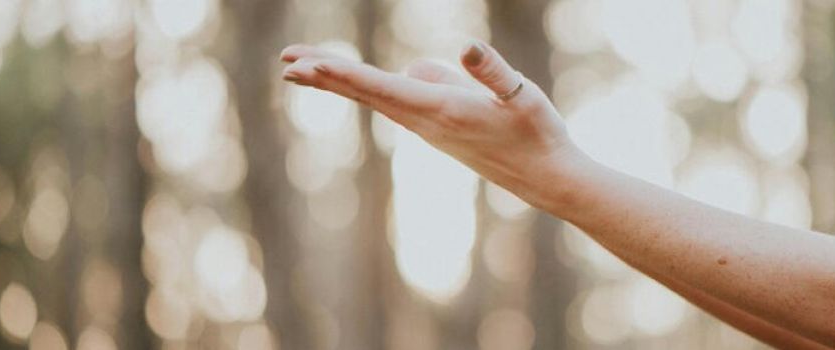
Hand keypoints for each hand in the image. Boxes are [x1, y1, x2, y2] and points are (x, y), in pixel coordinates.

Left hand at [280, 41, 587, 208]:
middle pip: (366, 93)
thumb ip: (493, 72)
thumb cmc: (539, 134)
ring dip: (340, 82)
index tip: (307, 65)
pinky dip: (368, 89)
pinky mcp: (438, 129)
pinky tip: (366, 81)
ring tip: (306, 67)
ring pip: (376, 98)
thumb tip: (465, 48)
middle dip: (325, 76)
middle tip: (286, 63)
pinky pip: (394, 102)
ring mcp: (429, 128)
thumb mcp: (522, 96)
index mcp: (442, 109)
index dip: (342, 74)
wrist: (548, 178)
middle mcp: (427, 122)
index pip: (382, 87)